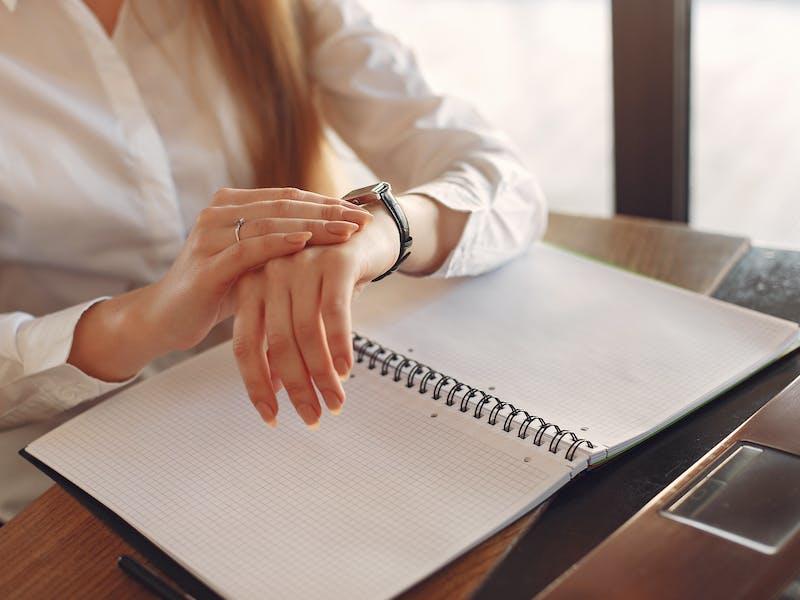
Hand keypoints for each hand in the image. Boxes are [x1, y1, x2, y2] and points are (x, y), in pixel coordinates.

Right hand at [148, 188, 371, 353]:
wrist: (166, 318)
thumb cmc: (217, 291)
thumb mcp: (254, 263)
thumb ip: (281, 245)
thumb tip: (333, 239)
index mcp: (231, 206)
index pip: (288, 198)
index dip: (326, 203)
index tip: (361, 213)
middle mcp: (219, 213)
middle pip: (284, 205)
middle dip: (327, 212)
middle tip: (362, 220)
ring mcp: (210, 235)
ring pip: (270, 223)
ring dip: (313, 226)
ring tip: (346, 231)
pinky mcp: (207, 264)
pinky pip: (249, 249)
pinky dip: (279, 244)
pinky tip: (306, 242)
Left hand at [230, 201, 399, 427]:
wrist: (366, 233)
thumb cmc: (328, 277)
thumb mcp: (299, 307)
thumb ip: (281, 341)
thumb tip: (273, 387)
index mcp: (251, 286)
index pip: (244, 345)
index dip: (256, 385)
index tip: (271, 417)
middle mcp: (270, 273)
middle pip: (275, 343)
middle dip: (295, 387)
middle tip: (312, 417)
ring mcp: (301, 264)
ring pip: (306, 332)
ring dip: (321, 374)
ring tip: (334, 402)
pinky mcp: (334, 261)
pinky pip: (334, 312)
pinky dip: (340, 346)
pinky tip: (346, 371)